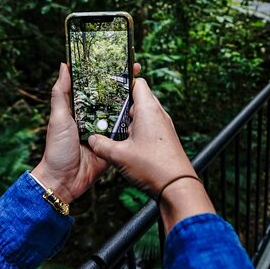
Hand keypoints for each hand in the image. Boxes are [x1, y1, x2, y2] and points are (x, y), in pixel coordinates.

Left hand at [33, 62, 139, 202]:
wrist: (64, 180)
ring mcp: (104, 130)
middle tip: (136, 70)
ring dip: (131, 102)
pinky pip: (125, 132)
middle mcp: (93, 117)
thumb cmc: (56, 149)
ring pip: (120, 112)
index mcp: (79, 108)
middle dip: (122, 84)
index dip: (105, 73)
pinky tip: (144, 113)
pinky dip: (133, 124)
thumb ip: (61, 93)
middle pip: (110, 97)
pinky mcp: (113, 144)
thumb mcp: (58, 118)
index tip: (116, 60)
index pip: (94, 86)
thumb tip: (64, 65)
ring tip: (144, 87)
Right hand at [88, 78, 214, 232]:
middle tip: (104, 111)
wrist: (177, 186)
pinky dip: (135, 130)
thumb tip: (92, 139)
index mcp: (148, 109)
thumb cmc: (154, 167)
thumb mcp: (119, 155)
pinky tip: (124, 142)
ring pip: (142, 114)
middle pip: (138, 99)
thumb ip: (101, 145)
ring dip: (127, 120)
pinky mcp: (164, 139)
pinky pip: (147, 127)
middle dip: (120, 105)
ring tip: (112, 128)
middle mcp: (158, 114)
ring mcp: (163, 127)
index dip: (122, 82)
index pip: (137, 82)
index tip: (108, 86)